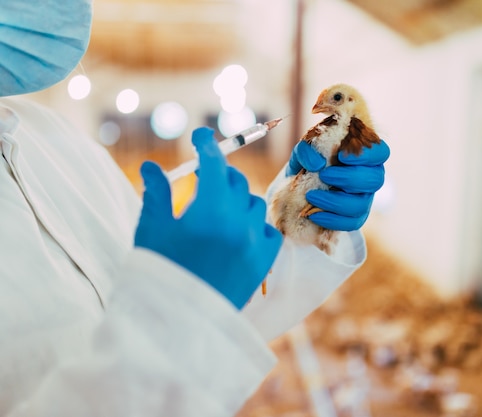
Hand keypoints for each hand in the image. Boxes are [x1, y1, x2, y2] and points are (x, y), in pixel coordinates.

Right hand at [135, 127, 282, 308]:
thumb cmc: (158, 275)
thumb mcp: (151, 231)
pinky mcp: (263, 263)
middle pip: (236, 181)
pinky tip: (240, 231)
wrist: (179, 325)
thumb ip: (156, 194)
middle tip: (203, 177)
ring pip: (254, 205)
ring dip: (237, 199)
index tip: (200, 135)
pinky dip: (256, 225)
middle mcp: (239, 222)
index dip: (207, 145)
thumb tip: (150, 166)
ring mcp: (255, 243)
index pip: (214, 163)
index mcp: (210, 209)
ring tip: (218, 208)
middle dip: (219, 174)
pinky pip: (269, 232)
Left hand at [290, 140, 389, 230]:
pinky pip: (351, 223)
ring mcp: (365, 198)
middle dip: (348, 179)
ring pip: (361, 204)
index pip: (381, 152)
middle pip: (375, 180)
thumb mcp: (305, 149)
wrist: (302, 183)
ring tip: (311, 196)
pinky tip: (314, 215)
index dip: (367, 155)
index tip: (342, 155)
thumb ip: (307, 150)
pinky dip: (332, 220)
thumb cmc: (311, 159)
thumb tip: (317, 164)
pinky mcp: (356, 217)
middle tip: (324, 175)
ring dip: (334, 202)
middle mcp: (371, 176)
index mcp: (366, 155)